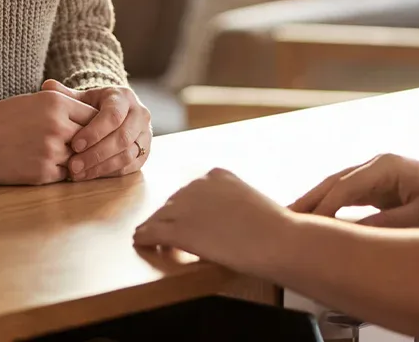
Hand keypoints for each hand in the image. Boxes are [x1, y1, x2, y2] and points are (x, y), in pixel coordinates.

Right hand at [0, 91, 97, 184]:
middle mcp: (57, 125)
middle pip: (89, 139)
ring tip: (50, 154)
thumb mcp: (36, 101)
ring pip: (78, 159)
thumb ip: (66, 106)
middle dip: (84, 144)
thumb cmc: (5, 118)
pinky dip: (57, 171)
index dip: (92, 125)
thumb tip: (96, 118)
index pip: (93, 116)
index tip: (86, 130)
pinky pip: (64, 175)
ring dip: (70, 159)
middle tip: (75, 146)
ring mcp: (51, 150)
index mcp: (56, 103)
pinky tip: (40, 163)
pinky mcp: (43, 172)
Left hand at [42, 80, 151, 180]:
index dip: (95, 132)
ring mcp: (145, 135)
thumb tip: (47, 85)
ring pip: (127, 154)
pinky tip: (90, 175)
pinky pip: (130, 167)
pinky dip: (109, 173)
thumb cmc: (93, 107)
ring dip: (101, 166)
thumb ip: (66, 94)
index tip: (74, 144)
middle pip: (122, 137)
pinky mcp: (144, 153)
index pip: (113, 115)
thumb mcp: (81, 98)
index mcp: (124, 97)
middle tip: (73, 165)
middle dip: (96, 153)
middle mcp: (140, 114)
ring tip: (78, 173)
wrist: (115, 114)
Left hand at [132, 168, 290, 273]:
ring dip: (155, 228)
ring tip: (150, 240)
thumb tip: (221, 221)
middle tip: (165, 236)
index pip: (189, 191)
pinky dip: (144, 237)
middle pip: (172, 203)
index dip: (184, 208)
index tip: (183, 219)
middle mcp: (197, 184)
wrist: (278, 240)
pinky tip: (140, 242)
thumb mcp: (249, 204)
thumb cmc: (274, 229)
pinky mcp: (179, 229)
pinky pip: (152, 231)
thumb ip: (230, 205)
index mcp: (216, 175)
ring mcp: (186, 205)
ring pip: (159, 217)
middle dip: (170, 219)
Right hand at [290, 153, 418, 227]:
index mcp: (386, 166)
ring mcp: (377, 176)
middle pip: (333, 183)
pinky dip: (330, 209)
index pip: (343, 188)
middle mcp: (377, 166)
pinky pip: (347, 198)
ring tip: (289, 220)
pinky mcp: (380, 189)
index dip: (321, 208)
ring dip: (315, 204)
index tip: (303, 228)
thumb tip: (348, 234)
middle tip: (281, 220)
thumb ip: (385, 224)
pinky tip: (316, 220)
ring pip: (336, 189)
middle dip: (308, 202)